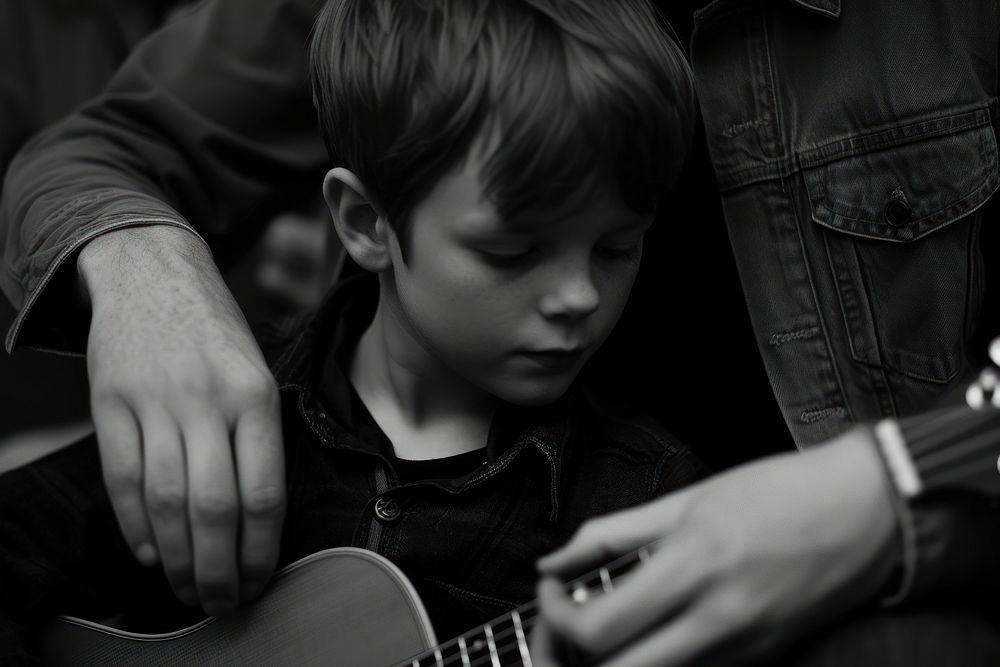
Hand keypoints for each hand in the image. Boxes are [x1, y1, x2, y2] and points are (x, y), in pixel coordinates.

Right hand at [78, 225, 285, 615]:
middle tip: (222, 601)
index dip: (261, 550)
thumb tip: (259, 521)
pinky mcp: (111, 404)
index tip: (259, 580)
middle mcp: (208, 401)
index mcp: (256, 396)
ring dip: (177, 559)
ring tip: (186, 588)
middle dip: (219, 569)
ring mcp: (155, 402)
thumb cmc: (215, 333)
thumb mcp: (258, 372)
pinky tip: (150, 552)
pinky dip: (136, 526)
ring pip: (166, 503)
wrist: (152, 273)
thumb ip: (259, 438)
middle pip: (215, 509)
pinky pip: (121, 479)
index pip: (265, 492)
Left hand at [532, 428, 899, 665]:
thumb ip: (613, 535)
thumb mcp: (687, 500)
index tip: (549, 591)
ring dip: (613, 661)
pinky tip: (648, 631)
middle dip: (569, 660)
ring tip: (600, 629)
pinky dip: (657, 660)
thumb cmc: (780, 492)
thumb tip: (556, 560)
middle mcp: (716, 618)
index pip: (597, 628)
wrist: (867, 510)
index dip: (553, 619)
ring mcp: (742, 647)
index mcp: (691, 566)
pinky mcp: (761, 659)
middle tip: (558, 632)